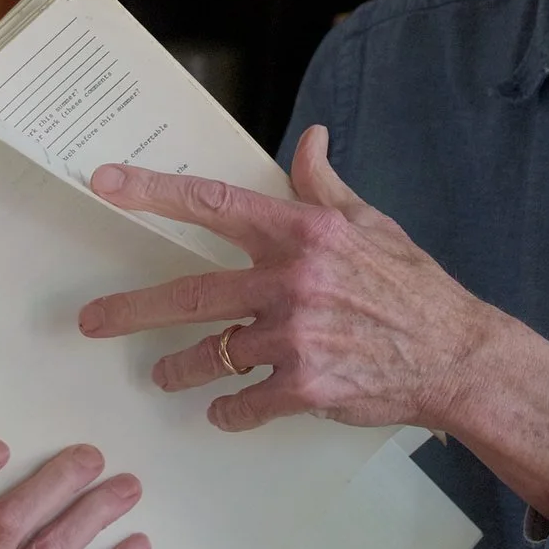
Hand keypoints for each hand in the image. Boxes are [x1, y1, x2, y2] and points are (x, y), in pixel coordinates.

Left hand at [76, 125, 503, 433]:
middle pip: (191, 293)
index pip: (214, 203)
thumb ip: (324, 186)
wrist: (455, 355)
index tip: (105, 183)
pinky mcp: (306, 387)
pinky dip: (229, 410)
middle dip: (131, 309)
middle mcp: (292, 281)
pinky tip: (225, 410)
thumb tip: (309, 138)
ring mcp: (297, 337)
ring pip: (211, 355)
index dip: (154, 192)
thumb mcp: (370, 224)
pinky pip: (244, 402)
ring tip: (164, 374)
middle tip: (92, 320)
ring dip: (180, 369)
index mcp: (303, 234)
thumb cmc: (412, 286)